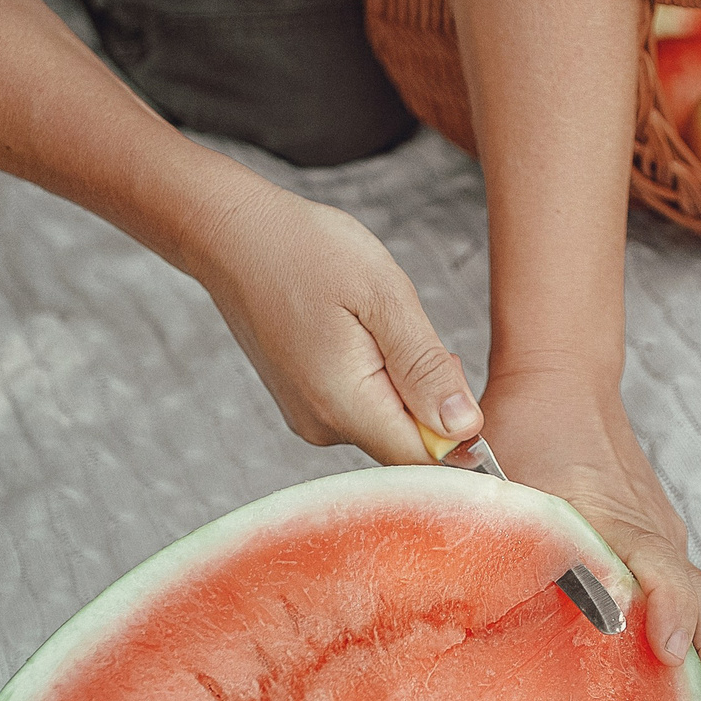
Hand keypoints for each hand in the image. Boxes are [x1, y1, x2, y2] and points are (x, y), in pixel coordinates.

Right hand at [186, 176, 481, 466]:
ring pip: (387, 426)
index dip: (458, 433)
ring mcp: (310, 420)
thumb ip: (425, 368)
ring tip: (379, 327)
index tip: (450, 372)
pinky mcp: (306, 407)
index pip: (424, 462)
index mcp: (344, 405)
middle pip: (407, 447)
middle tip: (414, 334)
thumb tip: (465, 428)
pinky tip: (362, 335)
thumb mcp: (384, 297)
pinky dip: (380, 381)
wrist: (235, 237)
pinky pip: (363, 411)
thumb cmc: (309, 252)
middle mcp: (323, 427)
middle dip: (432, 402)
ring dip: (404, 386)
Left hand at [477, 366, 700, 700]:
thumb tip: (493, 604)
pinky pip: (684, 587)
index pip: (656, 565)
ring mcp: (659, 532)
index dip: (666, 606)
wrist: (561, 379)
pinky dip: (694, 628)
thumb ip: (504, 535)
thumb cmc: (522, 429)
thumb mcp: (500, 481)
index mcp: (610, 513)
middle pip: (698, 592)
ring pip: (699, 594)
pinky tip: (684, 672)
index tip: (666, 644)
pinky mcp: (656, 537)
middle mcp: (648, 527)